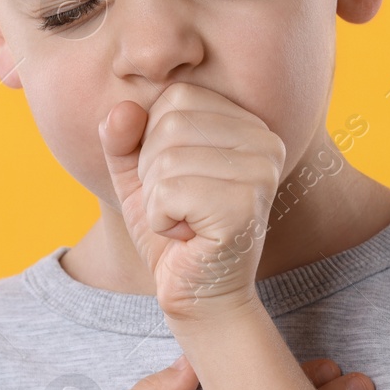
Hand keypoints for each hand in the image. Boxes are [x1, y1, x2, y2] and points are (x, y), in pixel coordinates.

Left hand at [98, 82, 285, 318]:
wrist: (198, 293)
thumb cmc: (174, 229)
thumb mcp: (138, 174)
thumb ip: (123, 136)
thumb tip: (123, 109)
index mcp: (249, 124)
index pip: (177, 97)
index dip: (154, 141)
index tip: (178, 179)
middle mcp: (265, 141)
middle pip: (170, 123)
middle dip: (153, 171)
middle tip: (180, 206)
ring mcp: (260, 172)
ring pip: (165, 159)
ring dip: (156, 200)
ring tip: (184, 221)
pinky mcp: (244, 206)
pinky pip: (168, 192)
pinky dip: (161, 220)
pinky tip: (187, 237)